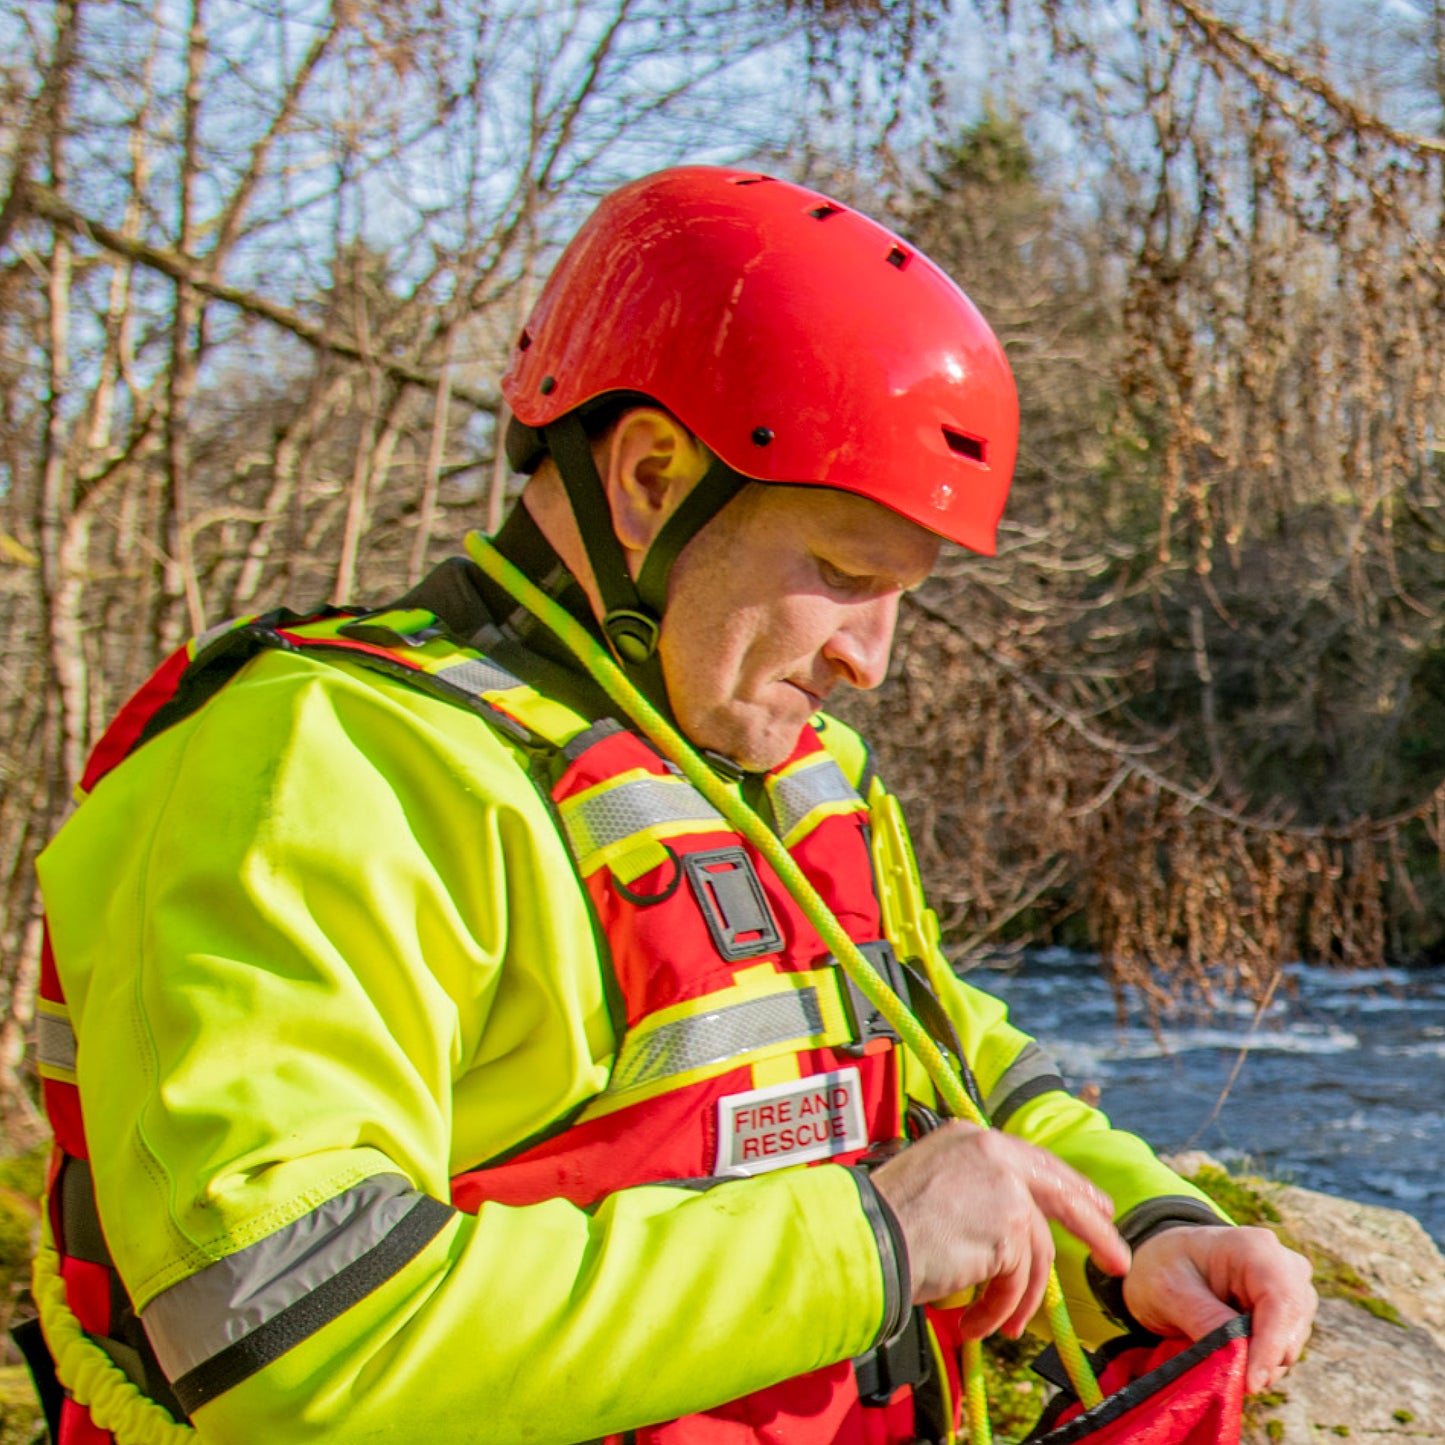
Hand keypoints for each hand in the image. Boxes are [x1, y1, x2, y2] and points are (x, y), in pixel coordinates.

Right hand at [872, 1121, 1130, 1339]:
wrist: (867, 1235)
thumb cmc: (883, 1221)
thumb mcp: (932, 1187)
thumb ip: (975, 1193)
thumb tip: (1012, 1230)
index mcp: (971, 1137)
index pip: (1035, 1162)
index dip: (1070, 1188)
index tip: (1097, 1208)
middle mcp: (992, 1151)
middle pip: (1061, 1193)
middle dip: (1095, 1231)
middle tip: (1117, 1261)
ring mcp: (1005, 1186)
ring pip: (1036, 1252)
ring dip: (1019, 1298)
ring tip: (1000, 1325)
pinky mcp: (1009, 1225)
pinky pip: (1017, 1279)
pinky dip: (999, 1309)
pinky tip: (974, 1323)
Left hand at [1122, 1225, 1316, 1392]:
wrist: (1163, 1262)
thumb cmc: (1163, 1268)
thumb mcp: (1168, 1291)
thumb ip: (1204, 1320)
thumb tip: (1241, 1359)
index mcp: (1253, 1247)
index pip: (1280, 1300)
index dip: (1271, 1345)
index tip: (1250, 1382)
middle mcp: (1283, 1263)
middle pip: (1293, 1323)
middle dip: (1266, 1357)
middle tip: (1229, 1373)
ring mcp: (1291, 1286)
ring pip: (1293, 1339)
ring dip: (1263, 1359)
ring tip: (1222, 1354)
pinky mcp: (1289, 1309)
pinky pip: (1287, 1345)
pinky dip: (1263, 1357)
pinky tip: (1234, 1350)